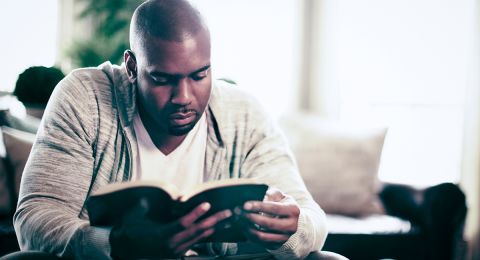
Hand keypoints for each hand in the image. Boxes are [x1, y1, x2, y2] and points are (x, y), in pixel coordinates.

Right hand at [109, 201, 231, 258]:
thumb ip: (141, 208)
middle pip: (197, 231)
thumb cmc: (130, 231)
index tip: (207, 204)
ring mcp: (176, 250)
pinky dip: (207, 233)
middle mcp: (171, 244)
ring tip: (228, 218)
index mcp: (161, 235)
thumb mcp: (132, 217)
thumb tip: (146, 200)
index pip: (182, 224)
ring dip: (214, 227)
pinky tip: (215, 227)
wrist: (126, 249)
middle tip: (229, 212)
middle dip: (214, 220)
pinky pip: (196, 241)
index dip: (195, 214)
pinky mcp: (178, 252)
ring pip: (199, 237)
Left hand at [237, 188, 299, 249]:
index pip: (274, 208)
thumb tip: (255, 197)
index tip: (245, 205)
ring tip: (238, 219)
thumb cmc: (281, 204)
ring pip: (262, 236)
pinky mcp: (276, 245)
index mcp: (293, 210)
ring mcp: (284, 237)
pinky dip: (248, 234)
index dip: (259, 206)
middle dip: (250, 217)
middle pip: (268, 224)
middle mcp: (291, 226)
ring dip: (247, 227)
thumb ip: (269, 194)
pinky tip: (242, 226)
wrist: (290, 220)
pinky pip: (259, 242)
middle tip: (238, 211)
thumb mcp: (278, 195)